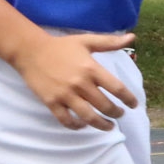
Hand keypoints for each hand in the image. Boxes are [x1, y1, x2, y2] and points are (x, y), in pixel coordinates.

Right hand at [15, 31, 137, 129]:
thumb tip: (132, 37)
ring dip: (101, 125)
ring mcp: (65, 94)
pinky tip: (83, 125)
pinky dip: (77, 126)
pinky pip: (66, 120)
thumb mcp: (87, 41)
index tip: (133, 104)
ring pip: (88, 117)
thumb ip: (110, 42)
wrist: (30, 51)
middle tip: (120, 114)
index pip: (117, 88)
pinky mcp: (51, 102)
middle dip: (116, 113)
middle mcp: (80, 83)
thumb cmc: (61, 46)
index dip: (128, 99)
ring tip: (108, 126)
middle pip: (104, 105)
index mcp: (91, 68)